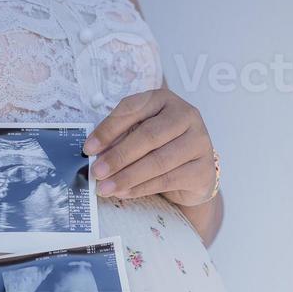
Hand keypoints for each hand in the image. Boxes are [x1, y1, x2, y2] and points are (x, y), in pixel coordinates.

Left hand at [87, 89, 217, 206]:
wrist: (194, 173)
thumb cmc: (161, 148)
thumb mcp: (139, 134)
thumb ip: (120, 139)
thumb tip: (96, 154)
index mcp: (164, 99)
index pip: (132, 109)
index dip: (108, 129)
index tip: (89, 148)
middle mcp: (186, 115)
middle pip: (148, 135)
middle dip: (118, 156)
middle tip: (97, 172)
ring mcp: (199, 141)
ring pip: (158, 160)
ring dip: (127, 176)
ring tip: (106, 187)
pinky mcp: (204, 169)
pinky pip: (168, 180)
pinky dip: (141, 188)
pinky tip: (124, 192)